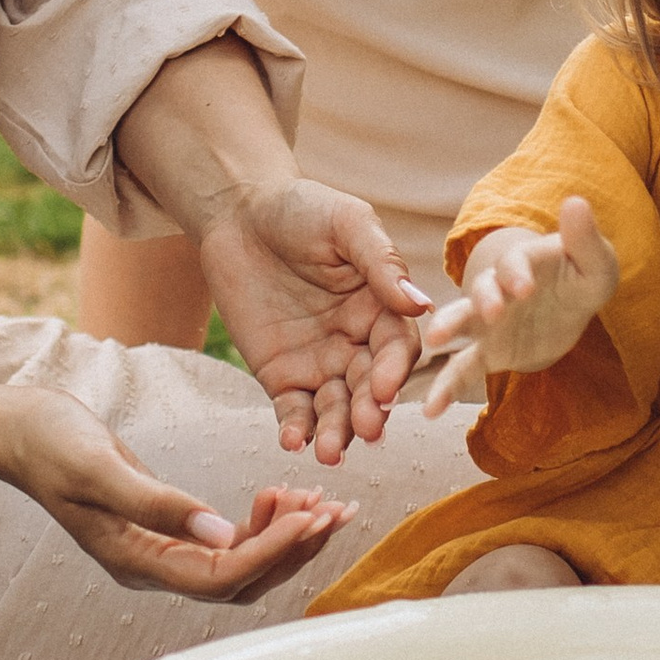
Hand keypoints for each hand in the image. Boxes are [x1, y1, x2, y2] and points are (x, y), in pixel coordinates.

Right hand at [0, 382, 353, 596]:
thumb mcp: (98, 468)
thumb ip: (158, 504)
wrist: (15, 429)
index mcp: (136, 561)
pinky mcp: (164, 528)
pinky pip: (225, 541)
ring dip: (283, 536)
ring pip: (238, 563)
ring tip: (318, 500)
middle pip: (240, 580)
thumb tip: (222, 534)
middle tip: (338, 512)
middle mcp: (152, 567)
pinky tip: (279, 493)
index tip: (309, 515)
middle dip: (293, 550)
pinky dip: (260, 521)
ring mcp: (158, 551)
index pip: (220, 576)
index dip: (270, 551)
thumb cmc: (48, 442)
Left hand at [197, 180, 430, 463]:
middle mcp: (357, 342)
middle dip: (369, 410)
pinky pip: (293, 409)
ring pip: (336, 407)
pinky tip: (293, 441)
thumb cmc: (301, 208)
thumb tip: (421, 306)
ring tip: (329, 450)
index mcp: (381, 307)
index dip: (393, 369)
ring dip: (336, 431)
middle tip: (364, 428)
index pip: (397, 347)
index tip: (384, 388)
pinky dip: (296, 428)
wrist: (237, 211)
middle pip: (370, 386)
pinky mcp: (281, 375)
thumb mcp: (347, 224)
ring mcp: (320, 362)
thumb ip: (381, 264)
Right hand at [415, 197, 618, 414]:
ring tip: (435, 342)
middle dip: (483, 299)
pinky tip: (430, 409)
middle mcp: (498, 288)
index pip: (515, 263)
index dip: (517, 273)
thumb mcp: (595, 264)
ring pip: (462, 322)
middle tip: (488, 312)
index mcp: (523, 263)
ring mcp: (487, 321)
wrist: (565, 311)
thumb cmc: (581, 278)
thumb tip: (577, 202)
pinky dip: (445, 387)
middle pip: (482, 289)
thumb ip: (585, 239)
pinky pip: (462, 368)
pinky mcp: (487, 351)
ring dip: (449, 328)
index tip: (524, 288)